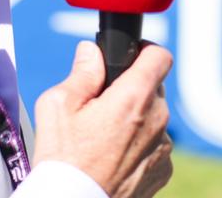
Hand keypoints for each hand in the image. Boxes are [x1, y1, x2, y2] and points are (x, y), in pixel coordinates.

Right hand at [33, 41, 173, 197]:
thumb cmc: (63, 160)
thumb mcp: (58, 106)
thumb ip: (81, 72)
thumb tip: (91, 51)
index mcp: (134, 98)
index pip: (159, 56)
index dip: (144, 51)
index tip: (130, 56)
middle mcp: (157, 121)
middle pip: (154, 88)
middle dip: (132, 89)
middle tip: (103, 105)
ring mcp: (163, 148)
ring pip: (154, 118)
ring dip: (137, 120)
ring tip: (105, 137)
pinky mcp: (163, 171)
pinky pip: (155, 146)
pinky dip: (139, 146)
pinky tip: (113, 157)